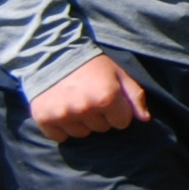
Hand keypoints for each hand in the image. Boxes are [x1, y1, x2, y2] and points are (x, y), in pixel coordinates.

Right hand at [31, 53, 150, 141]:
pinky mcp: (44, 118)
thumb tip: (145, 118)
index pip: (122, 122)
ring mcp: (63, 115)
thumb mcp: (117, 73)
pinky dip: (60, 127)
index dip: (117, 111)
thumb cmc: (90, 63)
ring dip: (80, 122)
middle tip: (89, 96)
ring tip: (74, 102)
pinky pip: (60, 137)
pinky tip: (61, 109)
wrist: (51, 52)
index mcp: (106, 97)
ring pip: (82, 134)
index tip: (108, 98)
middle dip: (99, 116)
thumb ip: (134, 95)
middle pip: (102, 129)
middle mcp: (85, 108)